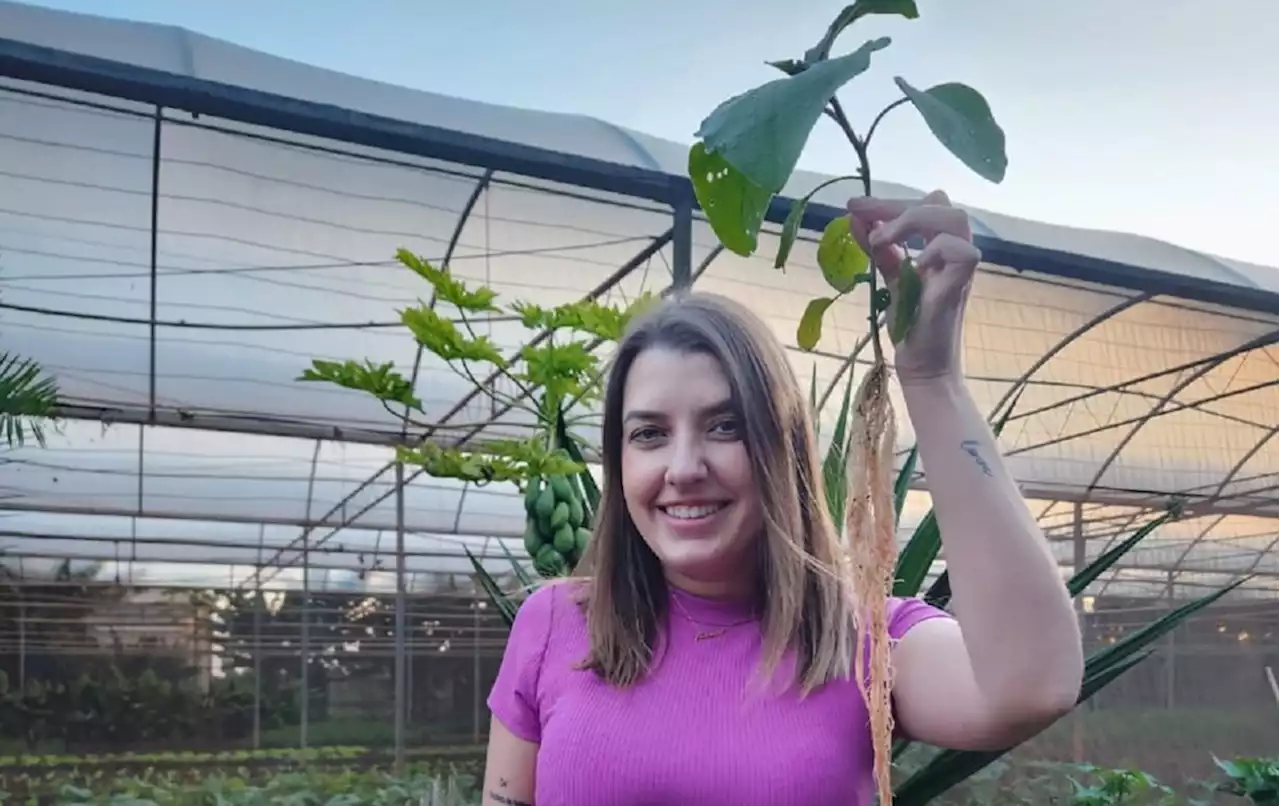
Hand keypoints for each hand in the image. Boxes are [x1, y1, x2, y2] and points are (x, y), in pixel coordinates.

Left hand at [845, 190, 978, 383]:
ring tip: (880, 239)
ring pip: (954, 219)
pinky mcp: (960, 287)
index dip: (888, 202)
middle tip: (863, 216)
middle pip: (940, 203)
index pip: (923, 206)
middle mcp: (954, 252)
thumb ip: (879, 249)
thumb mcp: (890, 279)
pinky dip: (936, 249)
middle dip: (897, 204)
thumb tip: (854, 218)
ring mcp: (960, 269)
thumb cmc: (910, 326)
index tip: (854, 205)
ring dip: (913, 220)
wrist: (922, 367)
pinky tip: (913, 263)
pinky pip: (963, 252)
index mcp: (939, 246)